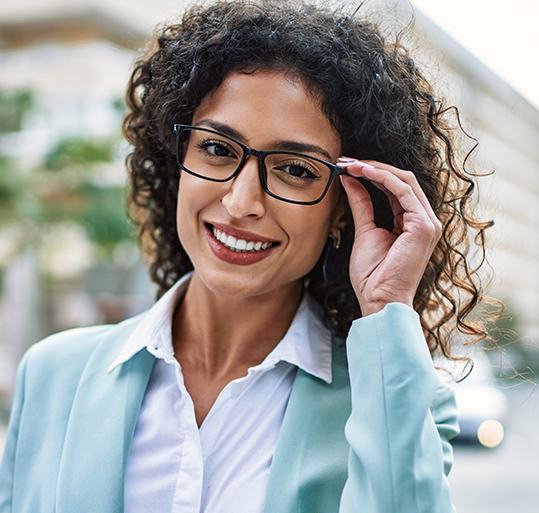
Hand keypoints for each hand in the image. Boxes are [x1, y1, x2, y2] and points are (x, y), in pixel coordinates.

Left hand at [337, 158, 441, 316]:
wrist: (378, 299)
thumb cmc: (372, 275)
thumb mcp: (364, 231)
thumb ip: (361, 204)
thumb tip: (350, 180)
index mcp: (412, 223)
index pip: (396, 188)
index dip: (372, 174)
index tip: (347, 167)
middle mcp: (424, 220)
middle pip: (402, 180)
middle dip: (372, 167)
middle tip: (346, 161)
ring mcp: (427, 223)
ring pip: (404, 181)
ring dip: (375, 169)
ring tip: (350, 164)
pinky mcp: (423, 226)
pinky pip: (403, 191)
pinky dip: (381, 178)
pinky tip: (362, 172)